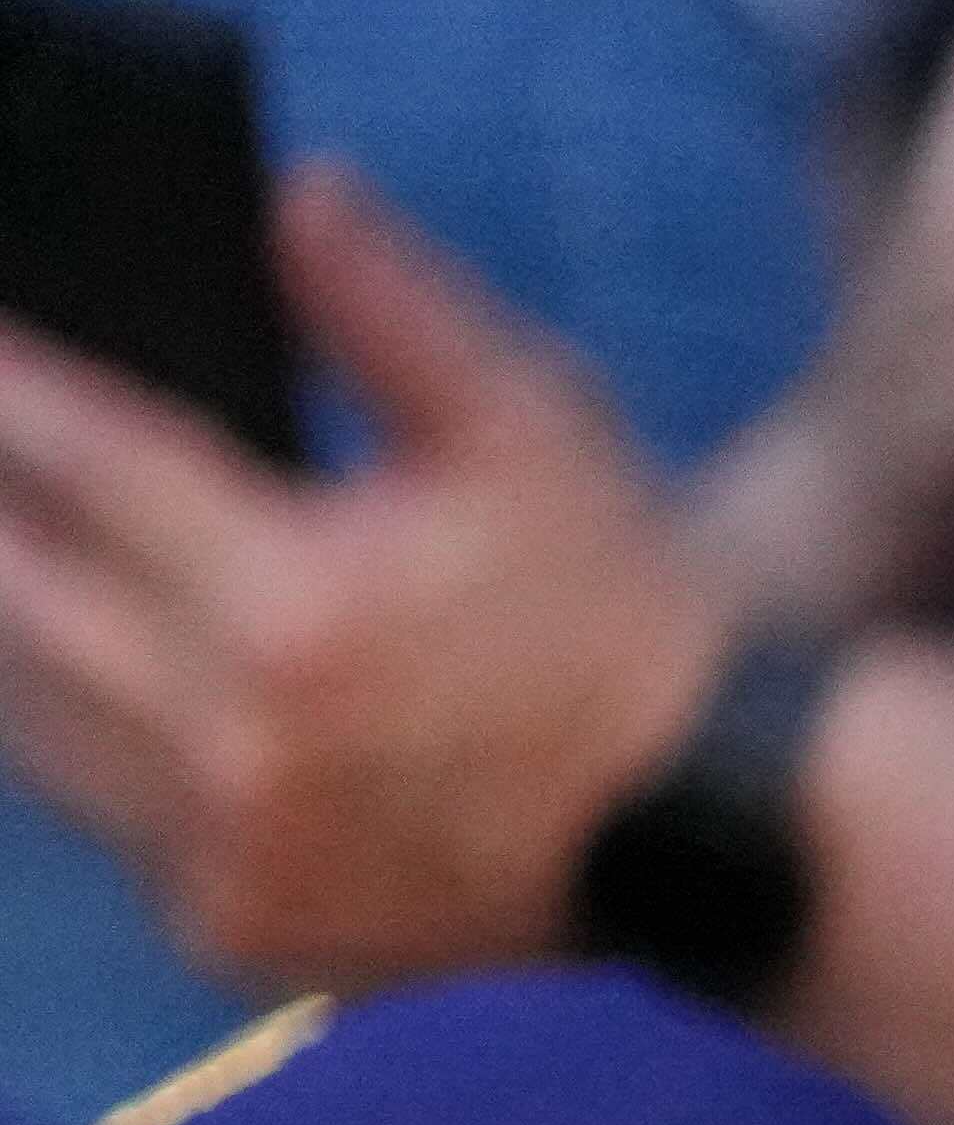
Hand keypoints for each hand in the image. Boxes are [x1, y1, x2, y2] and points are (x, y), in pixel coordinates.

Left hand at [0, 171, 733, 982]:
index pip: (80, 460)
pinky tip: (114, 688)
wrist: (712, 824)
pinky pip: (100, 822)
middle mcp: (236, 742)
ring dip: (13, 626)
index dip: (8, 388)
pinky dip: (86, 746)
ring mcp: (226, 850)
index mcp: (297, 605)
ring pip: (24, 720)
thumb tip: (287, 196)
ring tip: (31, 556)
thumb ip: (391, 308)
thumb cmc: (624, 610)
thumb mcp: (535, 428)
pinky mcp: (233, 928)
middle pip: (9, 596)